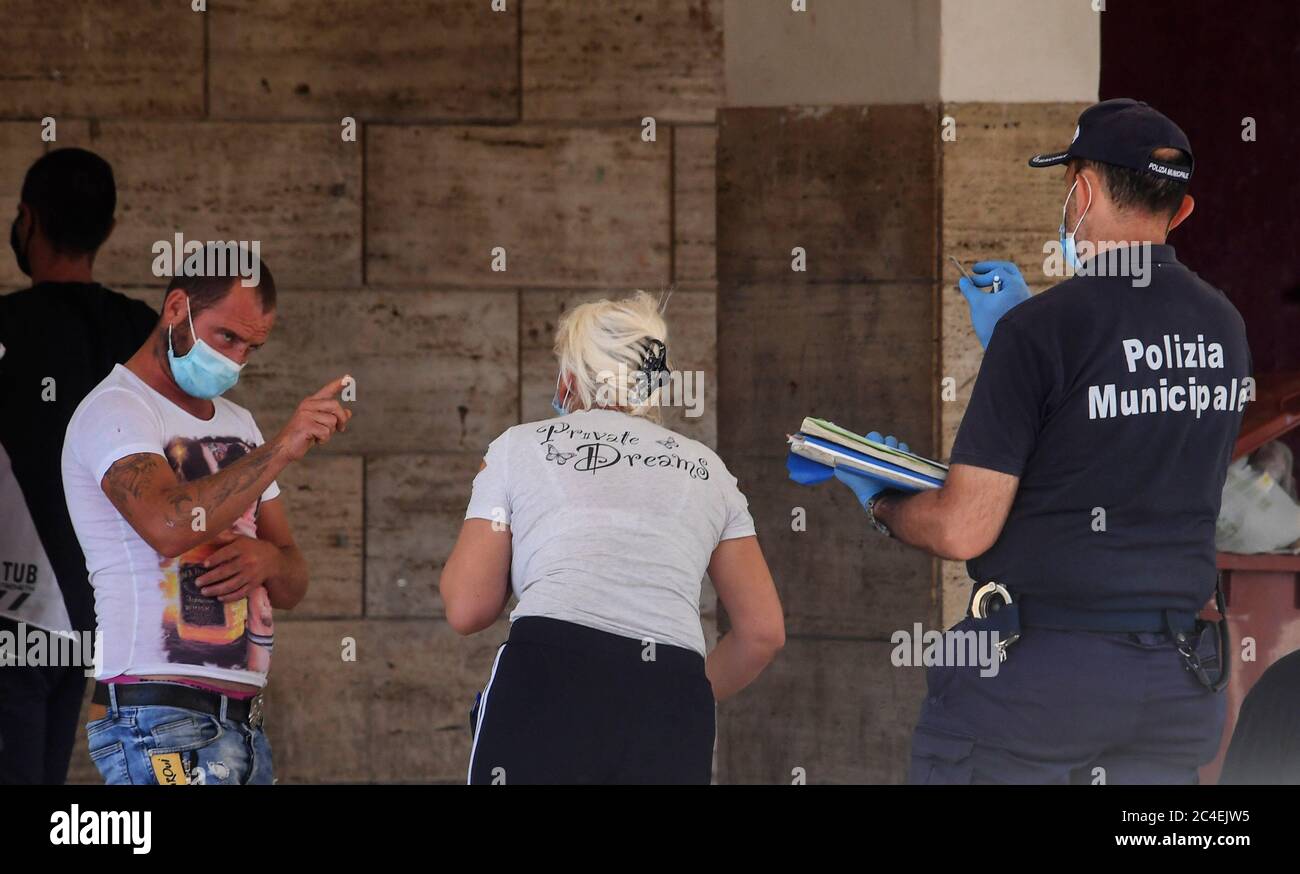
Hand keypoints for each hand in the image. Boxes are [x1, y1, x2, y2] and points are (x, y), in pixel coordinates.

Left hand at [195, 530, 282, 601]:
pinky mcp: (254, 584)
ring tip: (204, 592)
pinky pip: (241, 593)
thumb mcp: (241, 538)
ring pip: (232, 584)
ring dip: (217, 589)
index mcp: (242, 548)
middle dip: (210, 578)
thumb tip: (208, 535)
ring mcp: (251, 574)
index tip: (204, 564)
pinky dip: (230, 597)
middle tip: (197, 582)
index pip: (227, 553)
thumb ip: (225, 537)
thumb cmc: (253, 547)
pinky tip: (219, 598)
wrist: (274, 559)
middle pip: (226, 571)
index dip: (215, 559)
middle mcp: (247, 561)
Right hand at [274, 375, 352, 461]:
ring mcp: (305, 414)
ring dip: (329, 433)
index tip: (349, 377)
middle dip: (342, 419)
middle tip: (341, 429)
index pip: (327, 391)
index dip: (338, 384)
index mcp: (311, 403)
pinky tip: (314, 440)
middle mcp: (308, 405)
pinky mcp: (305, 425)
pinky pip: (326, 432)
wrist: (284, 447)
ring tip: (318, 436)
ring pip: (332, 421)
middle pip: (335, 405)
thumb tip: (349, 412)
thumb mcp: (320, 425)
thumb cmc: (303, 436)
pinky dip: (324, 440)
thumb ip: (333, 417)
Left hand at [787, 432, 907, 508]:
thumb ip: (837, 461)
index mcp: (868, 454)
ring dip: (896, 449)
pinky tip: (900, 463)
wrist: (880, 501)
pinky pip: (909, 454)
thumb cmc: (863, 487)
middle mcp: (883, 457)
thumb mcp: (846, 472)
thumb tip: (824, 452)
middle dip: (885, 443)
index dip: (873, 439)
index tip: (872, 444)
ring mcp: (896, 461)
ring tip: (891, 460)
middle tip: (882, 453)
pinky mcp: (907, 467)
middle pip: (887, 439)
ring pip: (898, 445)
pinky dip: (906, 455)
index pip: (873, 437)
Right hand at [959, 260, 1030, 348]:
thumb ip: (970, 290)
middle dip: (990, 270)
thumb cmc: (992, 324)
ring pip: (1009, 283)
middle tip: (976, 270)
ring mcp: (1025, 299)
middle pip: (1008, 270)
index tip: (970, 281)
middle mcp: (1023, 289)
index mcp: (1015, 285)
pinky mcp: (1022, 310)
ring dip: (994, 284)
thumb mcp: (977, 304)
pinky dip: (999, 294)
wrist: (1009, 347)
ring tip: (982, 296)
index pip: (998, 271)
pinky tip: (990, 306)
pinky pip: (1011, 295)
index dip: (981, 275)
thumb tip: (963, 280)